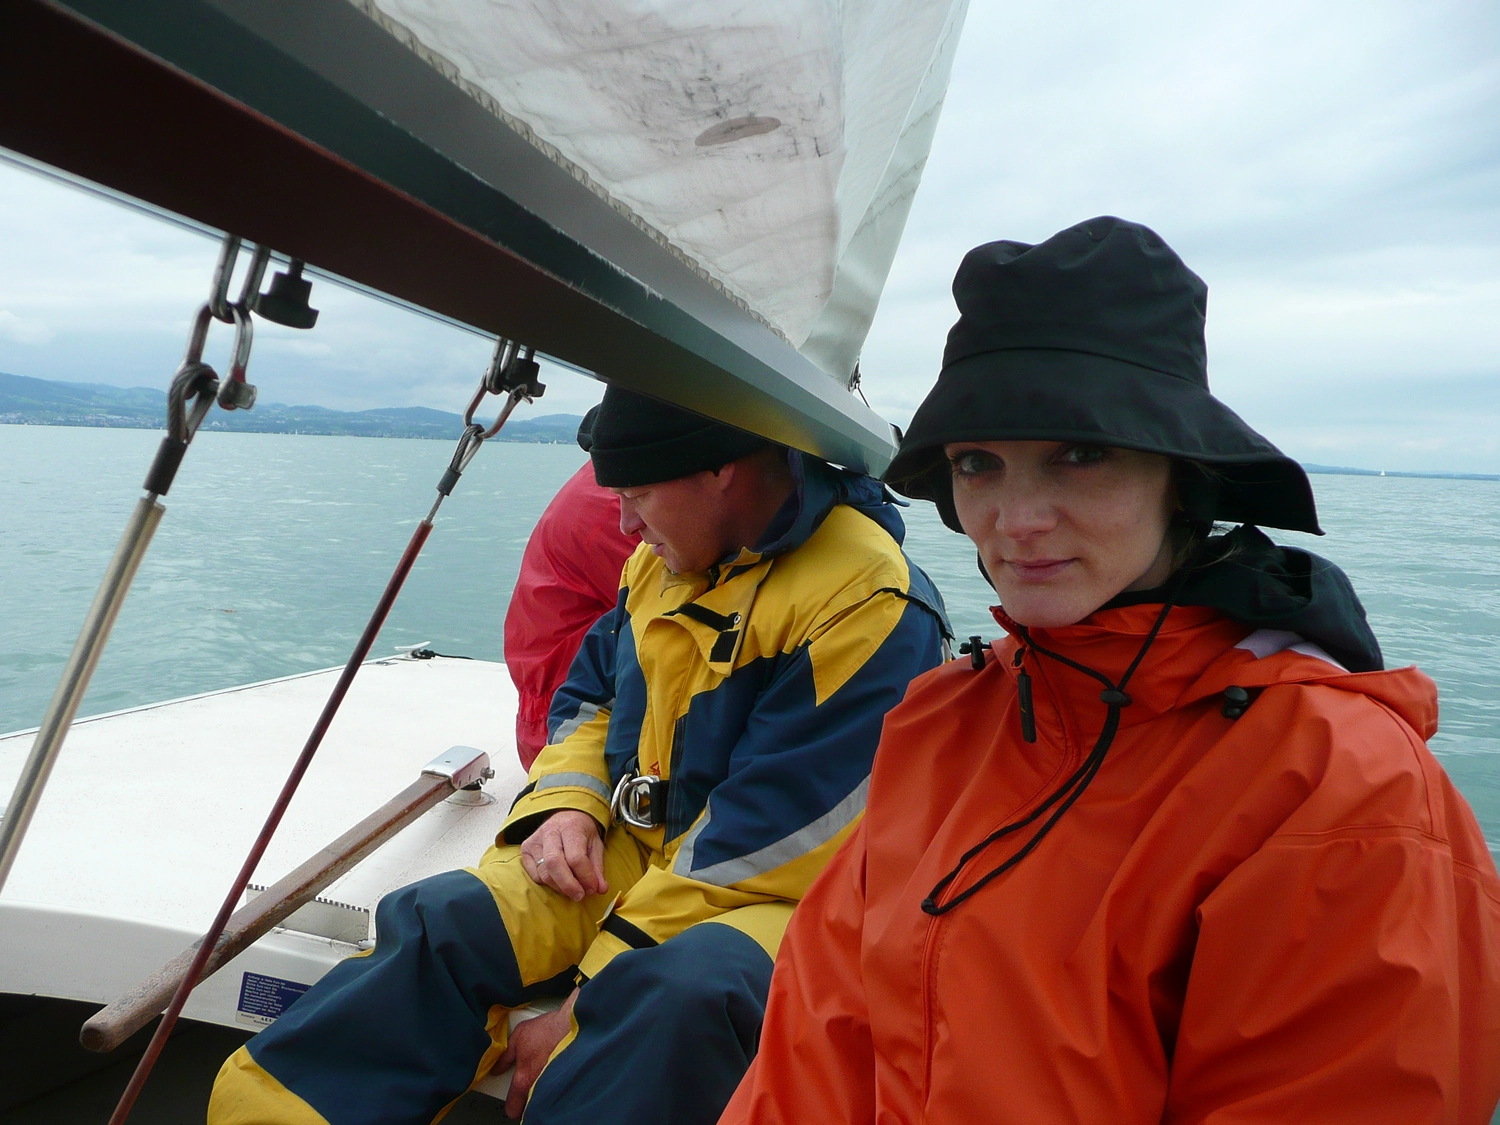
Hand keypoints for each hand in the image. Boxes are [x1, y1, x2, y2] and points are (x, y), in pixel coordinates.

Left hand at [494, 990, 577, 1119]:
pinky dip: (556, 1090)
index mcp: (523, 1079)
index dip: (512, 1106)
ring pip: (543, 1103)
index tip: (514, 1102)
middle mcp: (538, 1088)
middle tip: (529, 1090)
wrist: (574, 1026)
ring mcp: (553, 1088)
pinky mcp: (568, 1084)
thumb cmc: (548, 1030)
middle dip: (528, 1102)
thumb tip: (498, 1067)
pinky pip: (557, 1094)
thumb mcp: (520, 1035)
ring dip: (542, 1096)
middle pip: (529, 1109)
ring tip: (544, 1083)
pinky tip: (557, 1079)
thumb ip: (505, 1055)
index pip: (513, 1109)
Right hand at [520, 810, 607, 900]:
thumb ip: (597, 868)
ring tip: (573, 889)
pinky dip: (548, 884)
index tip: (593, 889)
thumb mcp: (596, 845)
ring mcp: (534, 840)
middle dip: (568, 885)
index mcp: (571, 827)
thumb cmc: (581, 833)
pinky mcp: (525, 849)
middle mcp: (549, 832)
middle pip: (554, 864)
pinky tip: (559, 880)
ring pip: (543, 873)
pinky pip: (534, 875)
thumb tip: (601, 890)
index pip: (576, 857)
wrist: (565, 816)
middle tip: (580, 895)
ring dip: (560, 887)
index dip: (585, 877)